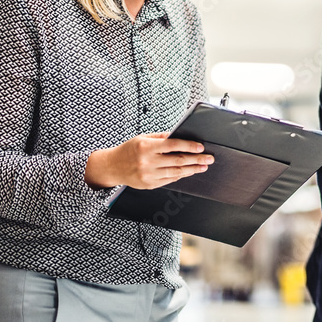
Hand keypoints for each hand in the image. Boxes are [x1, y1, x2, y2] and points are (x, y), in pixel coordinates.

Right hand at [84, 132, 213, 189]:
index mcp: (146, 147)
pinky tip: (188, 172)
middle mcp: (147, 162)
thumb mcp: (143, 138)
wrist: (112, 167)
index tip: (201, 147)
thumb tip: (180, 136)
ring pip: (176, 173)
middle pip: (178, 160)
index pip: (173, 145)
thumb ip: (161, 138)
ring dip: (192, 169)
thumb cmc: (129, 150)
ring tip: (203, 166)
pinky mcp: (149, 185)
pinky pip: (169, 180)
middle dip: (196, 159)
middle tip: (209, 158)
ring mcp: (148, 175)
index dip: (189, 146)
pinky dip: (180, 176)